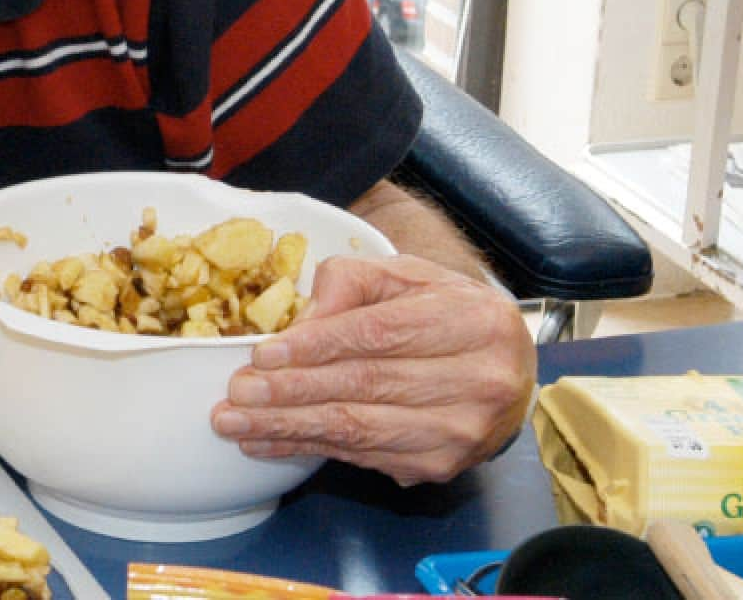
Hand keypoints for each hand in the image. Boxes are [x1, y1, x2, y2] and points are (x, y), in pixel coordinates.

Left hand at [210, 254, 534, 484]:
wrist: (508, 372)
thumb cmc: (448, 316)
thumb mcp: (408, 277)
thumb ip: (352, 282)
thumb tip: (299, 322)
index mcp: (474, 321)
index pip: (381, 334)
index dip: (317, 345)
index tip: (264, 353)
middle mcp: (478, 381)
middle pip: (366, 385)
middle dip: (291, 391)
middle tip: (237, 392)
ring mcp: (461, 431)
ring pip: (359, 429)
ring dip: (288, 428)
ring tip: (235, 423)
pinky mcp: (439, 465)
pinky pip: (361, 456)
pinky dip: (307, 449)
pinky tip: (268, 442)